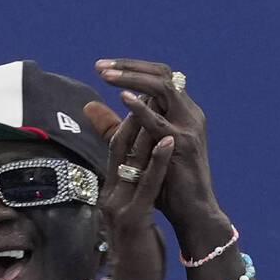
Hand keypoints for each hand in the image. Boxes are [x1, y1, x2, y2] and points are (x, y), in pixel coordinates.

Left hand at [85, 58, 232, 253]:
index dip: (131, 67)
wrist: (191, 213)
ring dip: (133, 79)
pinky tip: (123, 98)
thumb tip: (88, 106)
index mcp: (181, 112)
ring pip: (163, 89)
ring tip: (106, 75)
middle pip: (162, 74)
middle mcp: (190, 114)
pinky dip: (141, 108)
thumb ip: (115, 128)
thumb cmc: (167, 185)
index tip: (101, 66)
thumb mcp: (138, 148)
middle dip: (129, 67)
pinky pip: (160, 122)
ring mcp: (189, 128)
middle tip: (100, 66)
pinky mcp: (183, 146)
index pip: (158, 76)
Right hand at [90, 111, 173, 279]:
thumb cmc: (135, 256)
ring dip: (147, 129)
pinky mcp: (134, 220)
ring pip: (131, 160)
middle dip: (135, 115)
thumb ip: (132, 194)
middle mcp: (110, 195)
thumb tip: (135, 175)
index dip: (129, 120)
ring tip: (160, 104)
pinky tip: (170, 142)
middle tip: (151, 89)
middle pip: (119, 146)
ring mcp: (119, 207)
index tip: (144, 97)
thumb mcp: (132, 217)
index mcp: (110, 193)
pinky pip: (147, 185)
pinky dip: (158, 161)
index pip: (115, 149)